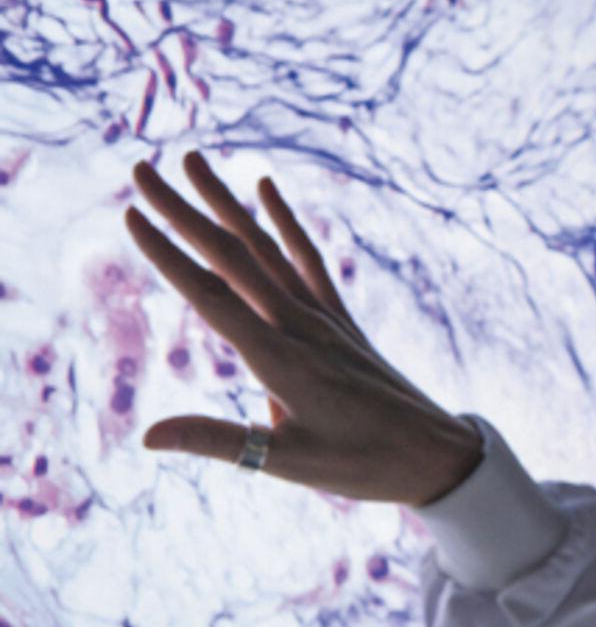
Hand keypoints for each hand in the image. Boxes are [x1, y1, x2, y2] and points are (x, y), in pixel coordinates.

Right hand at [124, 151, 481, 506]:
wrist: (433, 454)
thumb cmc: (361, 464)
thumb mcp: (288, 462)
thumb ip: (218, 441)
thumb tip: (147, 436)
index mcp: (280, 359)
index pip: (211, 297)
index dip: (169, 255)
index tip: (131, 214)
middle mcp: (300, 326)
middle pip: (233, 258)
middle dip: (184, 212)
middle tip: (142, 170)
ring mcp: (323, 318)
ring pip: (267, 249)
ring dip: (227, 204)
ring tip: (194, 161)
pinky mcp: (340, 319)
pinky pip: (309, 261)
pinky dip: (287, 223)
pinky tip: (266, 188)